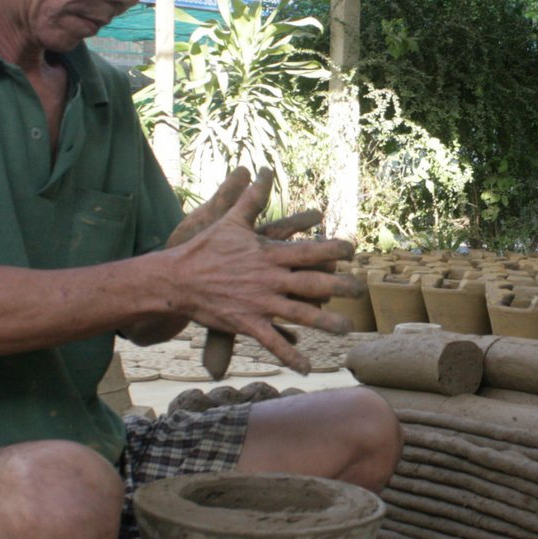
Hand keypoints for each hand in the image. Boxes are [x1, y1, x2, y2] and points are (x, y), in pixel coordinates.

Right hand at [167, 168, 363, 373]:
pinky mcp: (247, 323)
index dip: (334, 249)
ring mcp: (260, 303)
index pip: (310, 250)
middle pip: (315, 283)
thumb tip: (262, 170)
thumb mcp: (229, 220)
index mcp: (269, 254)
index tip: (353, 250)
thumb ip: (251, 198)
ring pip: (302, 315)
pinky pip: (273, 342)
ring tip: (347, 329)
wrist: (176, 278)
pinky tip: (308, 368)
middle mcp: (270, 278)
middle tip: (361, 290)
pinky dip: (291, 355)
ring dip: (327, 323)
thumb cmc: (203, 248)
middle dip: (342, 287)